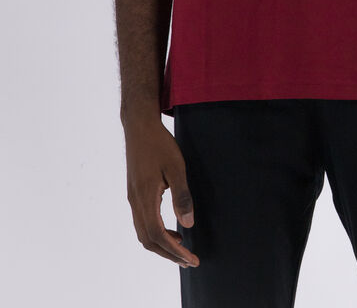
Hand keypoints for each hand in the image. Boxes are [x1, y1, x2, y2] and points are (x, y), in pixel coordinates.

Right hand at [124, 116, 199, 267]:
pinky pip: (143, 222)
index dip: (175, 251)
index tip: (191, 259)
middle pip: (149, 240)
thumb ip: (182, 195)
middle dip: (169, 254)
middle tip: (189, 261)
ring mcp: (133, 198)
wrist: (139, 126)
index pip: (158, 235)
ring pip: (144, 233)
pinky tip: (173, 228)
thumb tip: (188, 223)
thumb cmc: (160, 144)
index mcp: (145, 198)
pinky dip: (156, 232)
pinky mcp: (135, 193)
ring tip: (182, 248)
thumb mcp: (176, 167)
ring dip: (162, 245)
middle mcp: (135, 202)